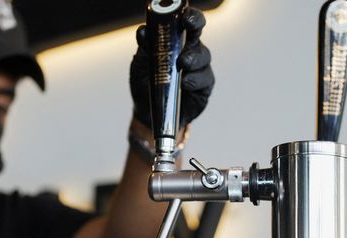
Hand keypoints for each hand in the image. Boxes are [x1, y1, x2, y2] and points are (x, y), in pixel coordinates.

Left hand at [130, 7, 214, 129]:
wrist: (149, 113)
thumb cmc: (146, 84)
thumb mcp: (141, 65)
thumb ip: (145, 48)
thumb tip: (143, 31)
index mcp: (176, 41)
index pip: (186, 23)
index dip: (189, 15)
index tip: (185, 14)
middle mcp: (190, 52)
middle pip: (198, 35)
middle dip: (195, 28)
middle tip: (189, 27)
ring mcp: (199, 70)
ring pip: (203, 57)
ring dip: (194, 58)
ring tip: (183, 64)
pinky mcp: (204, 88)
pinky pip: (205, 80)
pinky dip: (195, 80)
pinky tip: (186, 83)